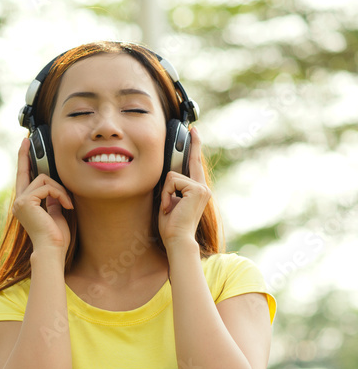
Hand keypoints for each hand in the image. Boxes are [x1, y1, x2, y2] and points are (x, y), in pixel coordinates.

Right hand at [12, 137, 73, 261]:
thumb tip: (53, 189)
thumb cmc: (56, 236)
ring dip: (60, 190)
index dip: (23, 161)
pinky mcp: (26, 201)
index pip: (24, 178)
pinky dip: (61, 195)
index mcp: (25, 204)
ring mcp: (20, 201)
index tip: (24, 145)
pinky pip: (48, 187)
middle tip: (27, 140)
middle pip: (25, 172)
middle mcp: (18, 201)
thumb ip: (52, 200)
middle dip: (25, 155)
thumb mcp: (55, 213)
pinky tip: (67, 206)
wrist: (51, 249)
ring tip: (67, 204)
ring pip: (44, 179)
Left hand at [158, 126, 210, 250]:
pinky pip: (172, 182)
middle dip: (191, 147)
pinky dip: (167, 195)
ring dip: (166, 193)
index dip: (195, 147)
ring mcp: (201, 188)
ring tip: (170, 208)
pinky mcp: (197, 189)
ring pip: (172, 177)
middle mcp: (202, 187)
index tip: (194, 132)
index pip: (194, 164)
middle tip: (191, 129)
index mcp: (196, 189)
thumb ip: (172, 187)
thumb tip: (168, 174)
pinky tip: (172, 207)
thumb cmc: (171, 224)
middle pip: (190, 161)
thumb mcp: (170, 201)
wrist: (177, 239)